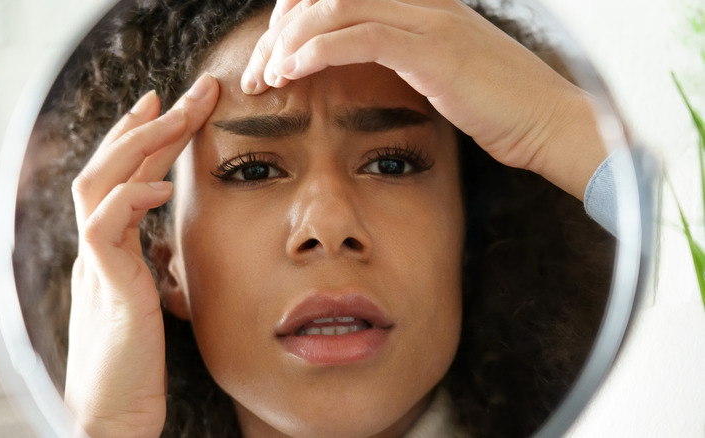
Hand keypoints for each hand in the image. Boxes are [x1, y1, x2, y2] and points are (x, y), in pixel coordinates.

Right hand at [65, 74, 218, 437]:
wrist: (114, 417)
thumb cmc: (136, 369)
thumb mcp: (150, 304)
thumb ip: (154, 270)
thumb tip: (171, 249)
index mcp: (110, 252)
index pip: (124, 179)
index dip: (144, 141)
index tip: (169, 108)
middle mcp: (97, 250)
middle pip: (110, 167)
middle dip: (146, 124)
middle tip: (182, 90)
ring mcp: (96, 266)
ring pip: (100, 183)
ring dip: (138, 143)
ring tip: (175, 112)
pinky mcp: (106, 288)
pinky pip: (104, 229)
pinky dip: (131, 198)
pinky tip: (162, 186)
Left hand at [242, 0, 605, 198]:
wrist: (550, 122)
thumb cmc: (498, 106)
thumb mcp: (442, 71)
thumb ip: (402, 56)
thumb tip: (358, 65)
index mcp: (419, 2)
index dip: (293, 16)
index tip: (272, 57)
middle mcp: (420, 0)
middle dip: (278, 33)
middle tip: (255, 73)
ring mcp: (426, 19)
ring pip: (332, 11)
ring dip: (286, 44)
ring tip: (264, 79)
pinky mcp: (430, 49)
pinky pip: (357, 37)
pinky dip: (313, 53)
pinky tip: (290, 75)